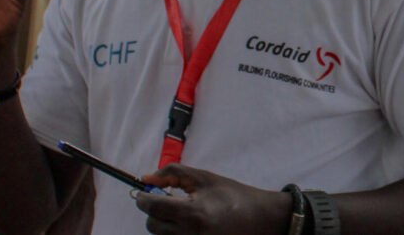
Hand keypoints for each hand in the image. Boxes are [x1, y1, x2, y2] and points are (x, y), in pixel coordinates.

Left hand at [134, 165, 290, 234]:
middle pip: (152, 225)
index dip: (143, 198)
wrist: (260, 219)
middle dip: (154, 211)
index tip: (142, 192)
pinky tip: (188, 223)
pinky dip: (174, 232)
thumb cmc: (234, 196)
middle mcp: (191, 234)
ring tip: (181, 213)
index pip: (153, 207)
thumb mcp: (204, 178)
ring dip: (163, 223)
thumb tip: (146, 178)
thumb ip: (173, 174)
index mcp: (193, 213)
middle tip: (166, 200)